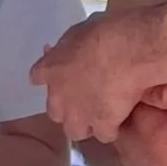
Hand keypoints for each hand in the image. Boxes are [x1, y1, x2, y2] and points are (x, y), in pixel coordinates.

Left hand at [32, 14, 150, 143]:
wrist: (128, 51)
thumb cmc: (107, 31)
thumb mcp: (80, 30)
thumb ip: (70, 46)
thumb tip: (72, 49)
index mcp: (50, 68)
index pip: (37, 76)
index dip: (51, 78)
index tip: (63, 75)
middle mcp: (59, 96)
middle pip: (55, 113)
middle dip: (68, 108)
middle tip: (86, 98)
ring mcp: (79, 115)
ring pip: (75, 131)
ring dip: (86, 124)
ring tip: (102, 114)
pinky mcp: (101, 126)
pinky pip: (105, 135)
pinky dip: (112, 128)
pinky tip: (120, 119)